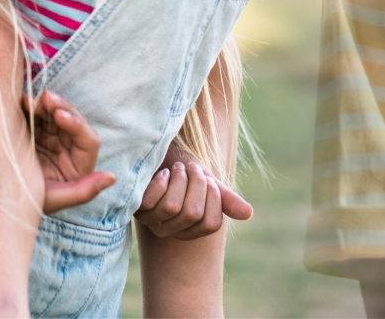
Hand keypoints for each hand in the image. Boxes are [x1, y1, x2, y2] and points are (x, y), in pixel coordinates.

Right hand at [29, 90, 115, 213]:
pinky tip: (22, 102)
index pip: (88, 140)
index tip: (58, 116)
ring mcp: (51, 140)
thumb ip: (84, 191)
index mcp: (80, 166)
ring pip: (54, 115)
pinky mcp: (34, 133)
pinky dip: (30, 107)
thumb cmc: (30, 203)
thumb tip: (112, 177)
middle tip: (45, 98)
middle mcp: (68, 150)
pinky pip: (37, 116)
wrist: (2, 199)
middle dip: (60, 107)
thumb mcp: (56, 200)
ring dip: (44, 105)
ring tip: (29, 101)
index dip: (76, 125)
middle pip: (72, 122)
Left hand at [135, 145, 252, 240]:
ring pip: (172, 206)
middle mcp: (170, 231)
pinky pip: (153, 200)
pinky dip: (162, 181)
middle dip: (197, 183)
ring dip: (179, 180)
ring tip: (177, 168)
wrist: (158, 153)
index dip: (214, 197)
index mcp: (190, 229)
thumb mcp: (206, 181)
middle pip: (192, 213)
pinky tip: (162, 173)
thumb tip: (248, 213)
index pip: (211, 223)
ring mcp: (151, 221)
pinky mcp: (136, 208)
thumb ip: (224, 197)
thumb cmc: (182, 170)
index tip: (208, 179)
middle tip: (192, 168)